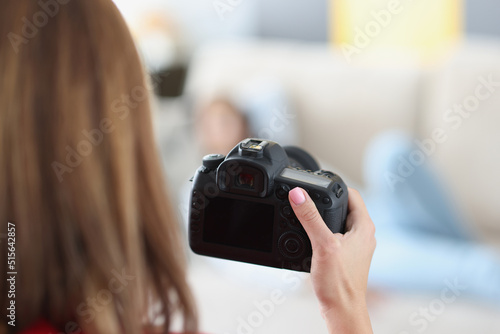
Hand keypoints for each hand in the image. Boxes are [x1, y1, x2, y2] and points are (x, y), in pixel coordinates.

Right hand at [289, 187, 375, 333]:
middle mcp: (363, 235)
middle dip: (325, 203)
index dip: (335, 186)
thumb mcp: (322, 245)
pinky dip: (322, 233)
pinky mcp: (347, 256)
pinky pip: (334, 236)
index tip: (317, 185)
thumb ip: (309, 218)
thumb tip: (298, 194)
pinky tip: (310, 240)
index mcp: (364, 227)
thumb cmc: (340, 284)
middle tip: (308, 202)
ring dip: (322, 219)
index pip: (352, 194)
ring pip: (338, 222)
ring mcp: (356, 246)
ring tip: (306, 220)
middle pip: (343, 207)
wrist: (342, 311)